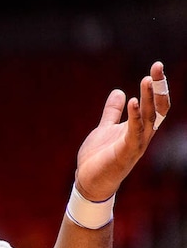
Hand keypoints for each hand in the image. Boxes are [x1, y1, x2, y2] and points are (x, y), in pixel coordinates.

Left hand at [75, 61, 170, 200]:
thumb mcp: (105, 128)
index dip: (158, 87)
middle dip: (158, 88)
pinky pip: (134, 133)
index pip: (155, 105)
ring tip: (147, 79)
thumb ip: (112, 112)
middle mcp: (142, 136)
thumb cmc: (99, 157)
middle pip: (156, 108)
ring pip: (147, 118)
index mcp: (139, 129)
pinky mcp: (125, 153)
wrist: (89, 181)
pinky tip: (133, 101)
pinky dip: (134, 117)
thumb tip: (119, 92)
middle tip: (157, 66)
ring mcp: (135, 145)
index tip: (157, 67)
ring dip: (148, 99)